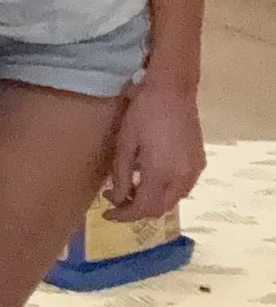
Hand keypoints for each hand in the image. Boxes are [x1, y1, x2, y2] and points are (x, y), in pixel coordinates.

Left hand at [106, 74, 204, 221]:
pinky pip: (182, 188)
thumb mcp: (124, 144)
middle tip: (116, 201)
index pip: (142, 208)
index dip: (124, 216)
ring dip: (152, 202)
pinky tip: (151, 179)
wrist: (173, 91)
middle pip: (159, 209)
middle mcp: (181, 179)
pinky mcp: (199, 163)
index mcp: (160, 174)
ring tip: (131, 190)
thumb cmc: (143, 113)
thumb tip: (117, 199)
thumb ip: (120, 175)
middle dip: (136, 211)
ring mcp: (194, 172)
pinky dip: (165, 192)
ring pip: (173, 201)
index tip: (107, 213)